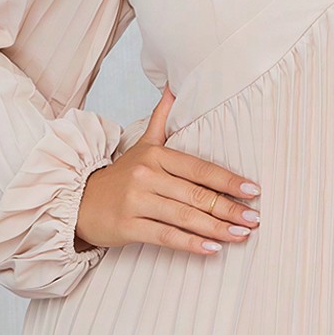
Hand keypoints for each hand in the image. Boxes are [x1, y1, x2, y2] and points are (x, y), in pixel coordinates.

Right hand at [74, 84, 262, 255]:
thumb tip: (175, 84)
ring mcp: (137, 201)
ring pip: (184, 216)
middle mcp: (146, 176)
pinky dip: (191, 244)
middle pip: (196, 194)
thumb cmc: (120, 176)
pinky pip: (166, 236)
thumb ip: (162, 118)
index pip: (199, 168)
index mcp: (156, 155)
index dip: (228, 180)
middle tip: (254, 219)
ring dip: (216, 228)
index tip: (253, 191)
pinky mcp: (128, 226)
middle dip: (229, 208)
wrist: (79, 200)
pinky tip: (212, 250)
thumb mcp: (142, 144)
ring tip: (241, 235)